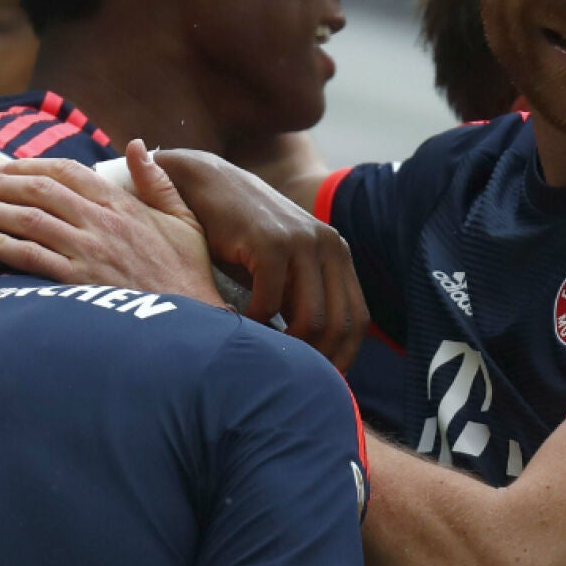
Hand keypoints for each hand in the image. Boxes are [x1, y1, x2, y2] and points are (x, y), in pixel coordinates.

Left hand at [0, 140, 225, 307]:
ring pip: (29, 220)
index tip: (6, 167)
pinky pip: (31, 257)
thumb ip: (157, 181)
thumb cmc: (189, 271)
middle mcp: (102, 222)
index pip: (69, 172)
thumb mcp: (184, 219)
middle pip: (40, 191)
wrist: (192, 318)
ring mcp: (88, 251)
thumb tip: (137, 144)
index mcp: (123, 204)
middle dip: (0, 184)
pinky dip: (1, 245)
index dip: (32, 166)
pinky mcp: (78, 282)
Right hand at [155, 150, 367, 370]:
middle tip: (288, 376)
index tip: (320, 380)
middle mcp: (328, 245)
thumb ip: (301, 297)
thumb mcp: (282, 266)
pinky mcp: (270, 242)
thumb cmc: (241, 236)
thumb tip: (314, 357)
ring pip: (311, 317)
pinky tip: (241, 323)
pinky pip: (272, 300)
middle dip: (317, 358)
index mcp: (337, 254)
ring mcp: (302, 242)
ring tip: (265, 352)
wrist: (208, 185)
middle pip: (339, 323)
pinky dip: (257, 322)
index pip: (357, 318)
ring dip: (287, 344)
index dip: (344, 355)